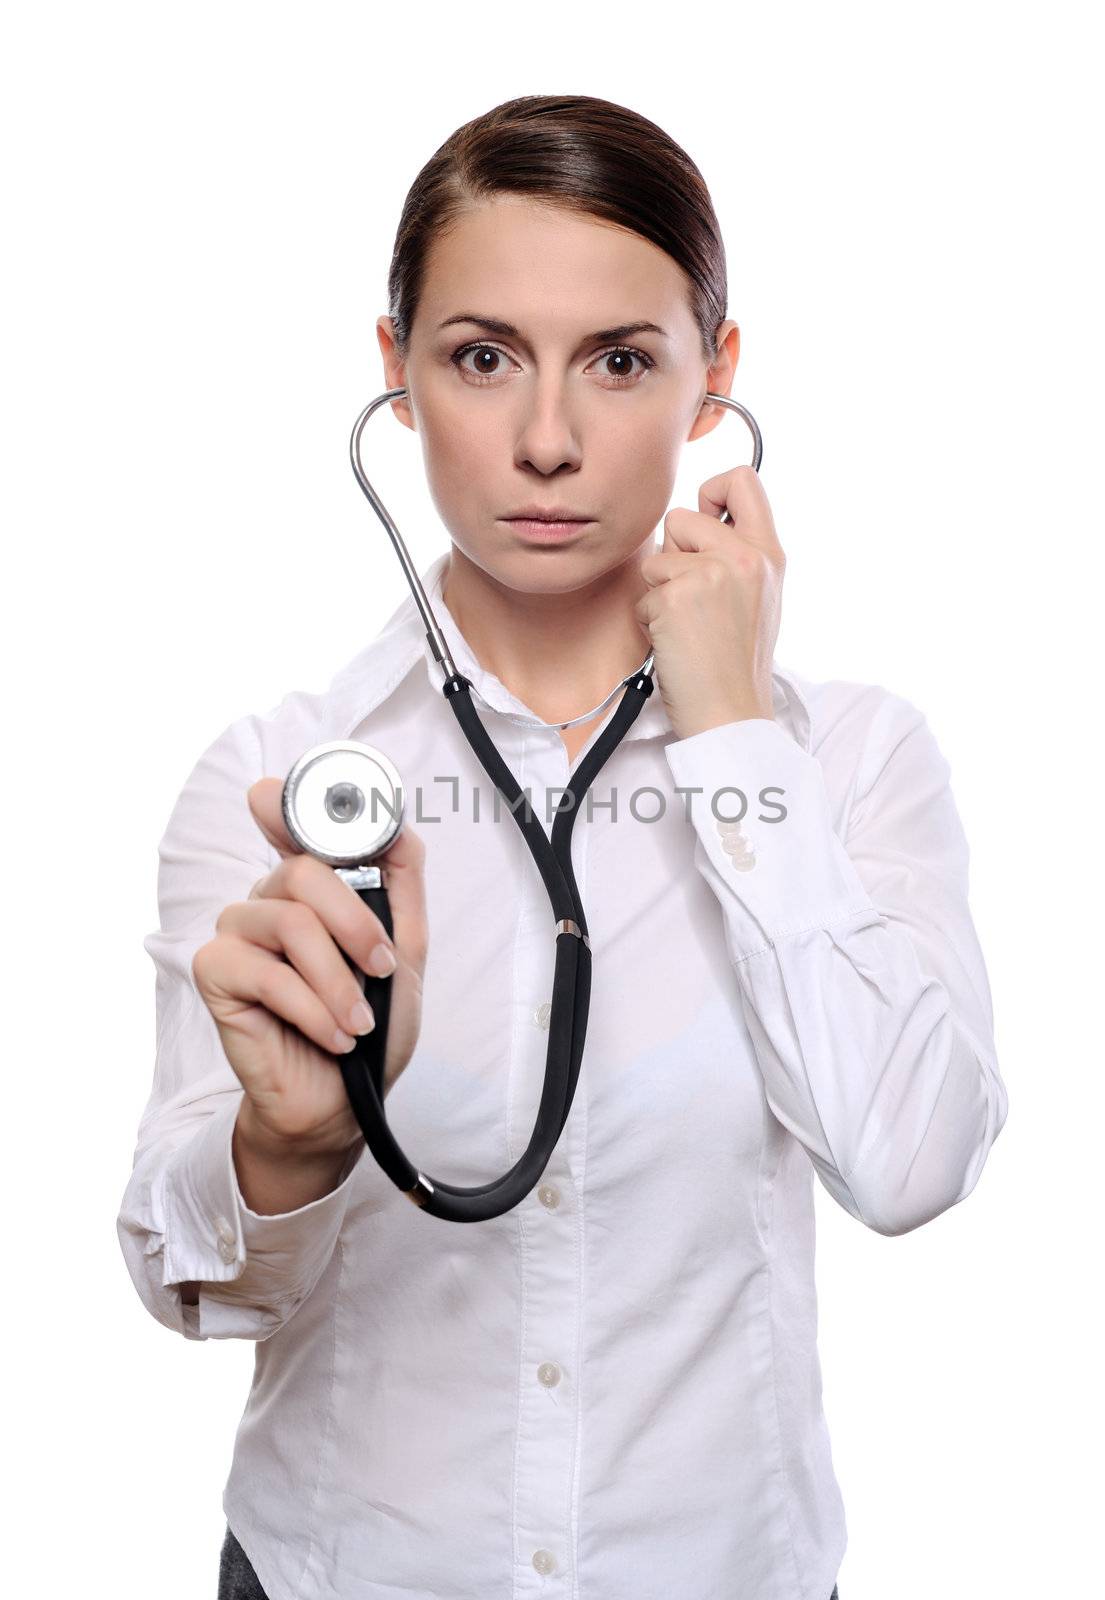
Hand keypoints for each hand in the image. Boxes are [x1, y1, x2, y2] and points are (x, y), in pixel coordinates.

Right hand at [191, 778, 427, 1156]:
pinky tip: (332, 1036)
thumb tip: (396, 825)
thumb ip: (402, 885)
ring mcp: (237, 935)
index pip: (291, 824)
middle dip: (355, 925)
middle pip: (302, 871)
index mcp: (308, 889)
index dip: (287, 801)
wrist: (340, 1103)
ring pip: (289, 923)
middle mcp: (267, 901)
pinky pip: (267, 973)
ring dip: (337, 981)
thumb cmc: (369, 1028)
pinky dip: (312, 1009)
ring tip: (357, 1021)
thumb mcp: (404, 952)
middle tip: (381, 970)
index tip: (283, 794)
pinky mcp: (215, 975)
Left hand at [634, 465, 785, 740]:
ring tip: (688, 626)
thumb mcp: (758, 598)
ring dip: (661, 592)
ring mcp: (712, 574)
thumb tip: (697, 523)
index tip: (705, 522)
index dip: (712, 491)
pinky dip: (651, 620)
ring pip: (657, 557)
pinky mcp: (678, 596)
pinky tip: (676, 643)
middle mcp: (745, 556)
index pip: (742, 478)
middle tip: (694, 600)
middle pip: (681, 517)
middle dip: (674, 555)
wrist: (731, 713)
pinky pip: (644, 593)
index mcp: (769, 554)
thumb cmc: (736, 665)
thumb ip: (736, 556)